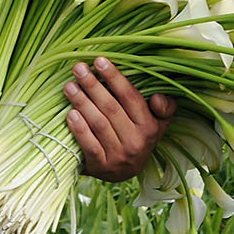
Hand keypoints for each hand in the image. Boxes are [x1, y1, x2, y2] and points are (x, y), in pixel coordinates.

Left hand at [65, 57, 175, 181]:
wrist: (124, 173)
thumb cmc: (137, 137)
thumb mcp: (157, 123)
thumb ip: (164, 107)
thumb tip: (157, 97)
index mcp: (150, 127)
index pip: (131, 98)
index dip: (115, 78)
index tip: (99, 61)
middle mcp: (137, 142)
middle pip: (112, 108)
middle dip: (93, 85)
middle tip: (78, 68)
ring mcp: (119, 156)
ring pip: (99, 124)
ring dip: (82, 103)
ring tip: (69, 86)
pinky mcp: (102, 167)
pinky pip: (90, 145)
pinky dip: (79, 129)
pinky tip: (70, 114)